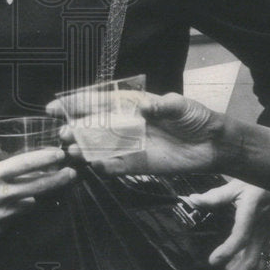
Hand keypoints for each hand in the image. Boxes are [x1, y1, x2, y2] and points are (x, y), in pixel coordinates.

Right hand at [0, 136, 75, 236]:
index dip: (46, 159)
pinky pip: (14, 217)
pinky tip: (15, 202)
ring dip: (37, 195)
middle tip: (71, 173)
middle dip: (58, 179)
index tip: (59, 154)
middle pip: (38, 187)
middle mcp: (1, 196)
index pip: (26, 164)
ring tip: (43, 187)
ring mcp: (1, 215)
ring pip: (29, 204)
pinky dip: (17, 208)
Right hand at [51, 91, 223, 176]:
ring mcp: (131, 145)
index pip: (99, 101)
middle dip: (76, 129)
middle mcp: (127, 125)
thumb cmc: (197, 119)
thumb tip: (142, 108)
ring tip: (71, 152)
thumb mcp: (181, 106)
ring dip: (85, 150)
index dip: (76, 103)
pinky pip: (117, 167)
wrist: (214, 145)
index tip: (55, 106)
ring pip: (101, 147)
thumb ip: (162, 106)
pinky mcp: (139, 164)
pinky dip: (105, 168)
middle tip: (64, 134)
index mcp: (132, 105)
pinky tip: (94, 167)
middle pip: (94, 126)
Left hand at [184, 178, 269, 269]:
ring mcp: (267, 232)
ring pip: (256, 258)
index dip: (227, 251)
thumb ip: (215, 196)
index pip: (240, 237)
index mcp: (252, 214)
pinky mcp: (269, 232)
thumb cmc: (262, 180)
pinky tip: (236, 266)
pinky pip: (258, 252)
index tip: (213, 261)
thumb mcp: (237, 185)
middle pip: (252, 259)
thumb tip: (192, 200)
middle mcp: (261, 227)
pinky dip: (247, 262)